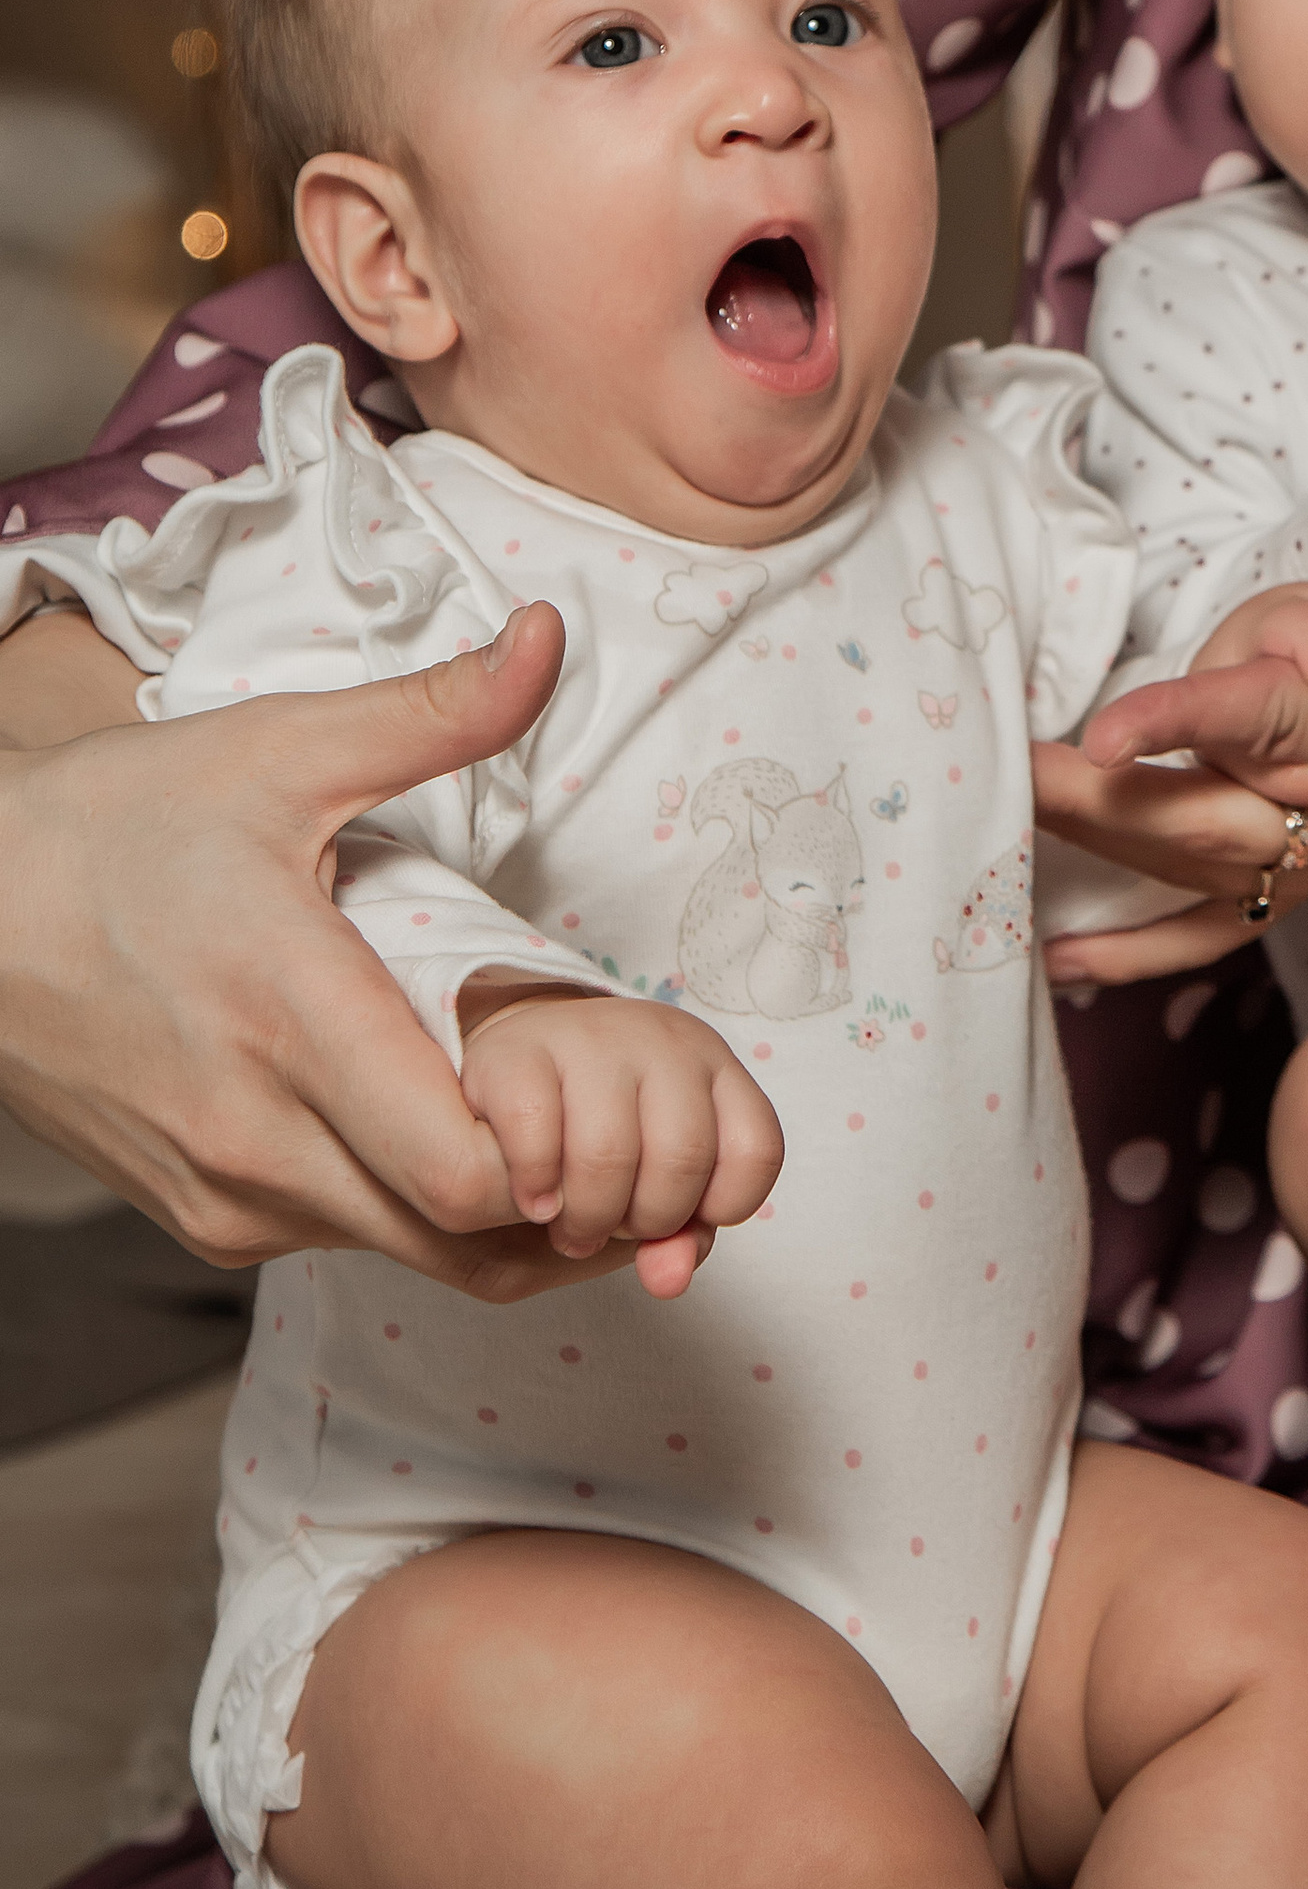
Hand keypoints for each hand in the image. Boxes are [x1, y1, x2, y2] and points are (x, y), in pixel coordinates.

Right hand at [0, 601, 670, 1293]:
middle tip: (597, 1096)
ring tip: (529, 1103)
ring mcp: (223, 1195)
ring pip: (409, 1253)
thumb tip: (550, 635)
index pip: (465, 1170)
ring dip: (489, 1201)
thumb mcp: (284, 747)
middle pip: (461, 1235)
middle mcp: (255, 1136)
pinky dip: (413, 1206)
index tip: (600, 1072)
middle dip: (554, 1182)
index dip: (564, 1144)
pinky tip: (437, 1121)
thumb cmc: (126, 821)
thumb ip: (437, 711)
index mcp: (290, 1016)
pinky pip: (345, 1242)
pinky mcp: (203, 1222)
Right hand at [459, 981, 782, 1297]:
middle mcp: (664, 1042)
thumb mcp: (654, 1177)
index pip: (756, 1152)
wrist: (518, 1059)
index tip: (675, 1217)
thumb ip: (677, 1234)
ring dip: (586, 1216)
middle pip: (683, 1159)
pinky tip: (534, 1200)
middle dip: (645, 1220)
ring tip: (566, 1223)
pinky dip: (534, 1187)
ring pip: (608, 1153)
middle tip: (611, 1227)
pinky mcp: (518, 1049)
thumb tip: (668, 1282)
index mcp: (713, 1068)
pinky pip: (536, 1134)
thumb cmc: (598, 1130)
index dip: (718, 1207)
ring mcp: (591, 1037)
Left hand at [1038, 512, 1307, 984]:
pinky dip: (1155, 941)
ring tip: (1012, 834)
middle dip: (1110, 803)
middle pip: (1224, 822)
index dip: (1191, 724)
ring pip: (1219, 878)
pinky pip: (1245, 923)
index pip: (1287, 722)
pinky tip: (1070, 959)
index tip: (1107, 736)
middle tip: (1009, 770)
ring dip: (1113, 857)